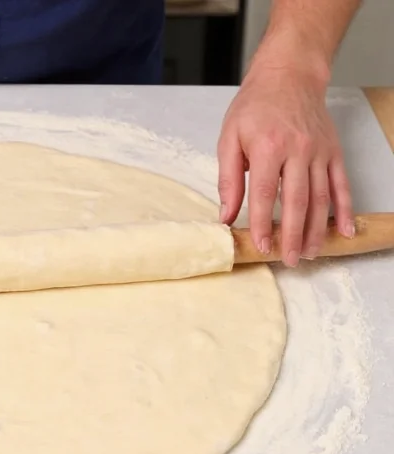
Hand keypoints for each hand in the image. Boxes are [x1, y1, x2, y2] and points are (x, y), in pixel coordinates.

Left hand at [217, 66, 353, 266]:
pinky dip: (344, 210)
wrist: (288, 76)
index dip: (262, 223)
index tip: (261, 246)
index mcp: (268, 148)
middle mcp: (298, 151)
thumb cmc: (254, 107)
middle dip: (293, 235)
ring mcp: (319, 152)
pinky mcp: (333, 152)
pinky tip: (344, 231)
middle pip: (297, 201)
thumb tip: (225, 215)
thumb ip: (228, 178)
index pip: (264, 194)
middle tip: (289, 260)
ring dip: (317, 229)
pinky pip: (341, 185)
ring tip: (309, 254)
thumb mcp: (229, 138)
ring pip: (321, 197)